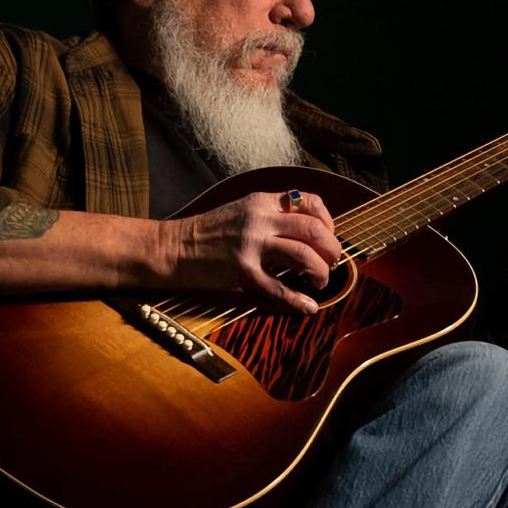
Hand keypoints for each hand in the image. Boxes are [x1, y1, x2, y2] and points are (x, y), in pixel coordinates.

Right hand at [167, 191, 340, 314]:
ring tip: (319, 282)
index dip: (328, 222)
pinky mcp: (242, 271)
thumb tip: (306, 230)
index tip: (328, 237)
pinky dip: (298, 300)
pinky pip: (278, 288)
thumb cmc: (209, 232)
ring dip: (320, 272)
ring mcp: (251, 245)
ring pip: (303, 256)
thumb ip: (272, 214)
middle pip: (314, 230)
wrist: (175, 247)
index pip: (310, 203)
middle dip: (331, 249)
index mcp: (262, 201)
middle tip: (332, 262)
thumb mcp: (242, 210)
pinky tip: (308, 306)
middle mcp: (260, 219)